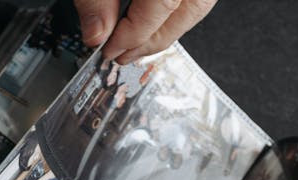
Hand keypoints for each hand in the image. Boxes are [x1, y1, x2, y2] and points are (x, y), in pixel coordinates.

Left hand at [75, 0, 216, 64]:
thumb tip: (97, 33)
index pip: (160, 7)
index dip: (132, 35)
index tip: (110, 51)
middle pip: (191, 9)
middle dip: (153, 40)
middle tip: (124, 56)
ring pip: (200, 3)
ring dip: (169, 28)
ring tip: (138, 43)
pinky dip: (177, 10)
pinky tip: (155, 19)